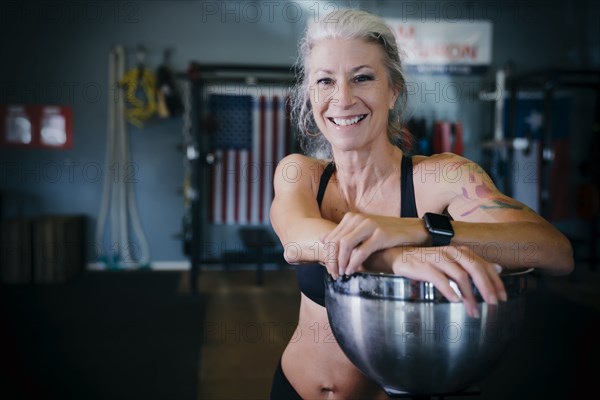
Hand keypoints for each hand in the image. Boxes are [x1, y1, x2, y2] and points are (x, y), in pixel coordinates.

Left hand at [320, 212, 422, 275]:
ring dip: (341, 262)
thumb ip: (343, 234)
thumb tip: (322, 239)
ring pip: (345, 245)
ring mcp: (370, 225)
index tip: (329, 269)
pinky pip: (361, 251)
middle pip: (335, 242)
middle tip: (334, 274)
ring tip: (342, 273)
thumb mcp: (362, 232)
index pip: (331, 237)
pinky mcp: (381, 235)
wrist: (413, 229)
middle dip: (332, 261)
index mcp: (351, 217)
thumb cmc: (387, 233)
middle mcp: (358, 219)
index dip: (327, 255)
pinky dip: (353, 263)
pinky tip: (352, 271)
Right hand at [381, 245, 506, 317]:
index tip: (503, 298)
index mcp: (460, 251)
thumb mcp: (453, 261)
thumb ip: (474, 264)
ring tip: (473, 311)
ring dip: (469, 295)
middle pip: (474, 268)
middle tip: (493, 304)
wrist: (400, 256)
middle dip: (486, 288)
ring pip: (459, 275)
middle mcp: (450, 252)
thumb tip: (499, 268)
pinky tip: (455, 301)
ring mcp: (437, 258)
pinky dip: (450, 291)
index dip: (495, 281)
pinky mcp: (424, 266)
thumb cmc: (429, 262)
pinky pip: (440, 279)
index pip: (483, 265)